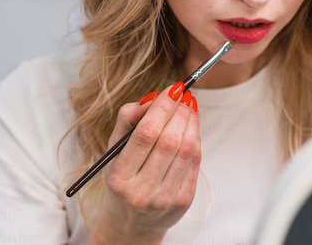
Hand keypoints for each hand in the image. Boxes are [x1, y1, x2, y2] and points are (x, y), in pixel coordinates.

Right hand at [89, 82, 200, 244]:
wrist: (132, 223)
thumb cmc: (122, 178)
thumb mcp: (114, 150)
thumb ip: (129, 119)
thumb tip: (155, 97)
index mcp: (118, 177)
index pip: (146, 134)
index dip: (162, 107)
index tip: (173, 88)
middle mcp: (141, 191)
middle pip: (170, 141)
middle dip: (180, 112)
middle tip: (184, 95)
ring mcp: (164, 199)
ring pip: (187, 150)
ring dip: (192, 122)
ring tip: (190, 107)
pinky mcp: (183, 201)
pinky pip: (196, 162)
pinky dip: (196, 139)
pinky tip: (192, 127)